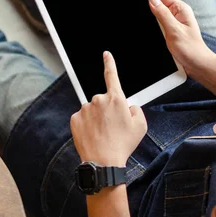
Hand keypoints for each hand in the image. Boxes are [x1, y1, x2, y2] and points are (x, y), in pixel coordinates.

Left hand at [70, 51, 146, 166]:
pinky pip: (82, 118)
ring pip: (92, 110)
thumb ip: (136, 110)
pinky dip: (87, 126)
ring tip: (103, 135)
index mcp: (116, 99)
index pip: (112, 75)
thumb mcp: (140, 126)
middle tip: (113, 128)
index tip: (106, 54)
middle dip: (107, 110)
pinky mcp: (75, 119)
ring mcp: (84, 109)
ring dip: (96, 119)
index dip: (109, 63)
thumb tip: (128, 107)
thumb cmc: (123, 144)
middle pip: (103, 100)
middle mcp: (98, 100)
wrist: (103, 162)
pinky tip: (93, 136)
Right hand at [149, 0, 215, 75]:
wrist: (197, 65)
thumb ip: (163, 14)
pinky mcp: (170, 31)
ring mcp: (173, 22)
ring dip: (150, 18)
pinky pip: (158, 25)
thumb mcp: (175, 30)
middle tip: (137, 11)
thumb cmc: (191, 49)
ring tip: (144, 22)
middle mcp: (177, 14)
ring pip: (156, 15)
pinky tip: (149, 30)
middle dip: (147, 6)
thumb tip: (151, 0)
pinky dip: (152, 26)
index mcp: (181, 9)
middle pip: (158, 3)